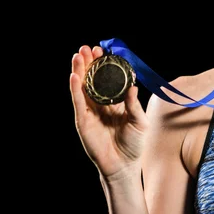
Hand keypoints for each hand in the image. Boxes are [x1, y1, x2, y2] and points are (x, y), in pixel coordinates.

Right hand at [70, 45, 148, 178]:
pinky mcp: (83, 121)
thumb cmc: (134, 144)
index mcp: (115, 102)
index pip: (107, 80)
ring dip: (79, 71)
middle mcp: (101, 105)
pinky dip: (75, 89)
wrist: (124, 165)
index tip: (102, 51)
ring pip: (82, 87)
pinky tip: (74, 76)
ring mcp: (90, 112)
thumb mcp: (139, 121)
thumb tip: (133, 87)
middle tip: (87, 47)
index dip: (104, 66)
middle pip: (92, 80)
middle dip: (89, 63)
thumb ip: (134, 105)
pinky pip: (78, 102)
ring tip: (78, 55)